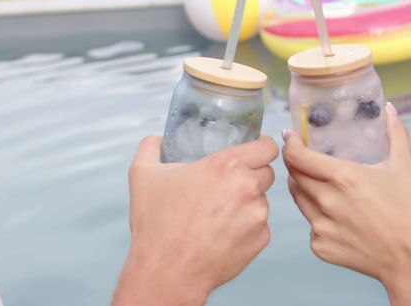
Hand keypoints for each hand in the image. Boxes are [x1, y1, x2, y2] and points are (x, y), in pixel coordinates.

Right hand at [113, 135, 278, 305]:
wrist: (167, 271)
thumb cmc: (156, 224)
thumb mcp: (142, 174)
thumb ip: (151, 146)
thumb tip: (158, 139)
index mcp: (225, 165)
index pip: (267, 146)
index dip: (262, 145)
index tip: (255, 148)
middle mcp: (247, 188)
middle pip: (266, 172)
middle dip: (251, 175)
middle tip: (227, 184)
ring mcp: (257, 216)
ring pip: (261, 200)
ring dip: (247, 203)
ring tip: (218, 214)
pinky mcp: (260, 239)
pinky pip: (259, 226)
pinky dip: (246, 227)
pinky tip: (221, 233)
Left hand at [282, 103, 410, 305]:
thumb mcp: (405, 169)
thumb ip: (396, 135)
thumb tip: (389, 109)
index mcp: (343, 178)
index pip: (297, 157)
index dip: (290, 145)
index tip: (291, 138)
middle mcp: (326, 201)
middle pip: (294, 177)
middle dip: (296, 164)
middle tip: (305, 158)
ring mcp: (320, 227)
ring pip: (299, 200)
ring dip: (304, 188)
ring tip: (319, 183)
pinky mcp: (320, 247)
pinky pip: (310, 225)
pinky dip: (317, 217)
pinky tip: (336, 215)